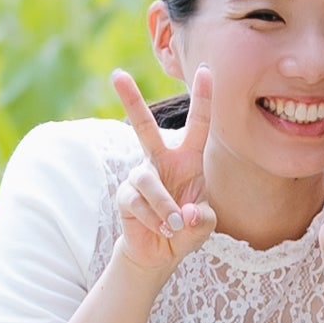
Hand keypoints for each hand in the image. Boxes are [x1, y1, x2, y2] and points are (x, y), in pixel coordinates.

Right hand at [106, 66, 216, 273]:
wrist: (161, 252)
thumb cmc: (186, 228)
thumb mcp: (203, 224)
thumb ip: (200, 219)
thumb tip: (182, 214)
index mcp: (187, 159)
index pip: (198, 124)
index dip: (203, 98)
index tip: (206, 69)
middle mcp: (161, 161)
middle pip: (144, 127)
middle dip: (132, 101)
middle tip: (118, 75)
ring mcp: (140, 177)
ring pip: (148, 181)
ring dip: (164, 205)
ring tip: (174, 225)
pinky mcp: (125, 196)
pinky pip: (137, 203)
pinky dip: (154, 220)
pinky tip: (162, 230)